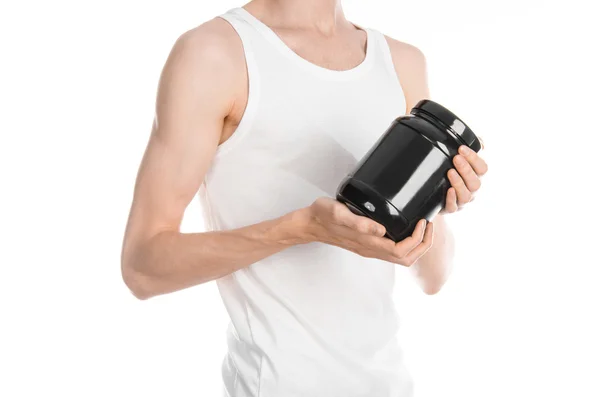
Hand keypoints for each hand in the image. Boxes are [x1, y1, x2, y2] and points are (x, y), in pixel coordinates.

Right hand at [298, 197, 433, 266]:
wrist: (309, 224)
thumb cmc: (322, 216)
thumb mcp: (339, 213)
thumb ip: (359, 222)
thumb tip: (381, 229)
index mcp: (368, 244)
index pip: (402, 251)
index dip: (418, 239)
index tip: (423, 221)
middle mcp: (371, 249)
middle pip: (406, 258)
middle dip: (423, 244)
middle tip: (429, 224)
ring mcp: (370, 248)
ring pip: (401, 256)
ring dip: (417, 245)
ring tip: (422, 225)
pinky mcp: (367, 243)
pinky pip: (393, 250)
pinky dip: (407, 242)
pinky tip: (407, 227)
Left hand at [441, 139, 487, 213]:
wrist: (436, 196)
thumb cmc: (451, 175)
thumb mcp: (460, 161)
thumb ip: (470, 150)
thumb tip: (480, 141)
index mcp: (477, 177)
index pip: (482, 168)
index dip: (474, 158)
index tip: (462, 148)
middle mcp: (472, 190)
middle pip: (475, 182)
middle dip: (466, 169)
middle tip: (456, 158)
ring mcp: (462, 201)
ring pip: (466, 195)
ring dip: (459, 183)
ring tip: (450, 172)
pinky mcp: (450, 209)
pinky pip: (453, 207)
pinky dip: (451, 198)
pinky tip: (449, 190)